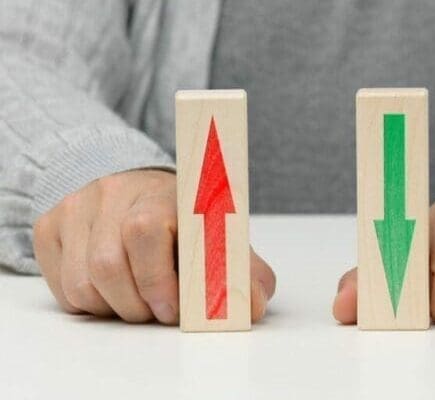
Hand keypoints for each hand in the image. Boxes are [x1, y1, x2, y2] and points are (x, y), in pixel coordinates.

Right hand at [33, 170, 275, 323]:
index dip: (157, 279)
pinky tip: (112, 290)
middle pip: (108, 265)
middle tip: (158, 310)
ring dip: (113, 308)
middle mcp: (112, 193)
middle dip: (138, 305)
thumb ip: (241, 268)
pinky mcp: (48, 226)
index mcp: (159, 192)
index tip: (173, 308)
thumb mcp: (217, 233)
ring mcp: (75, 208)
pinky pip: (61, 288)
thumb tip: (251, 304)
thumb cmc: (180, 216)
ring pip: (82, 283)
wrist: (133, 185)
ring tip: (137, 300)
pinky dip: (89, 303)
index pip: (145, 230)